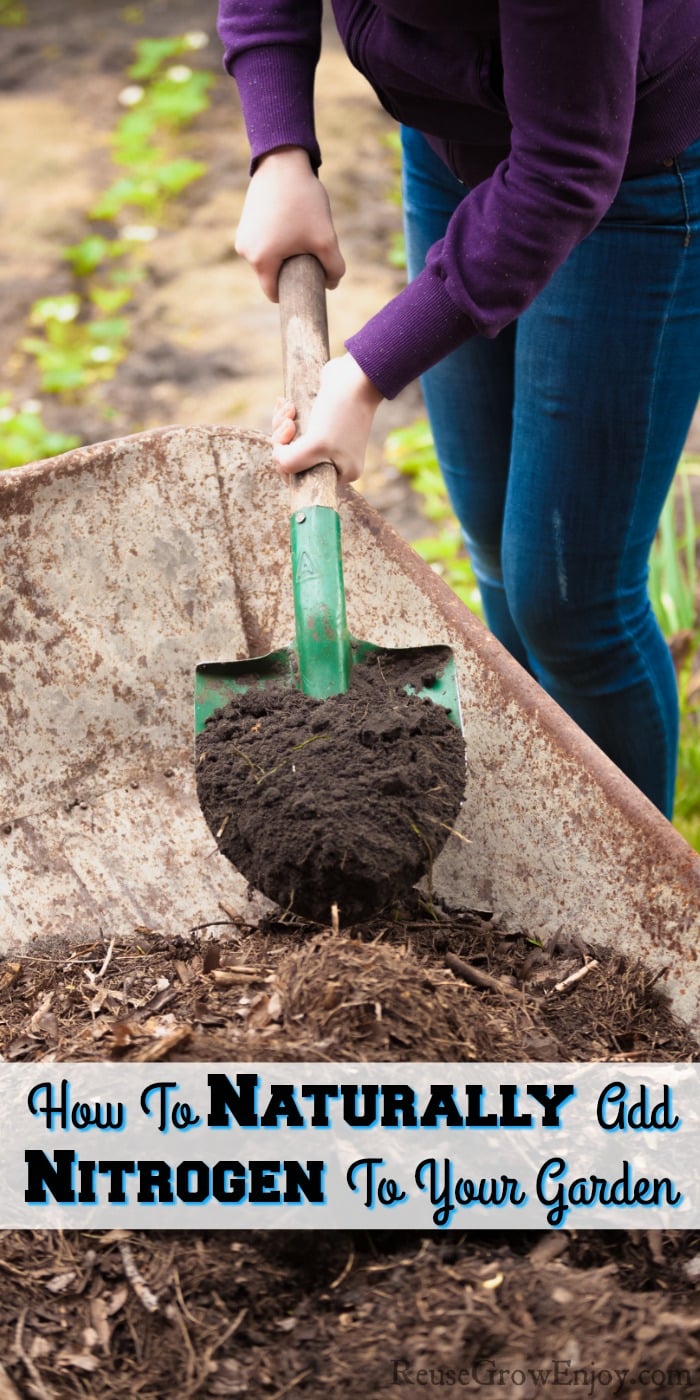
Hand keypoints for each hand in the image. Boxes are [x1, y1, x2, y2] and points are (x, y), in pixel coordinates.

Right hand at [235, 147, 345, 300]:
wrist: (283, 162)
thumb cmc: (303, 202)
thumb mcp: (326, 239)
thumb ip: (334, 268)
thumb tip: (331, 284)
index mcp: (260, 261)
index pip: (274, 293)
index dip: (293, 292)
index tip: (308, 283)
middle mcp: (245, 251)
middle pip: (272, 274)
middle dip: (291, 269)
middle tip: (309, 250)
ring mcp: (242, 235)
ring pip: (268, 257)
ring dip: (284, 252)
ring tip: (299, 231)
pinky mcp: (245, 221)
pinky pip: (263, 241)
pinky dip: (277, 238)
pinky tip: (290, 221)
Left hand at [271, 354, 382, 484]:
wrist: (352, 376)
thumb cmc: (340, 412)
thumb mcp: (315, 445)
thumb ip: (292, 462)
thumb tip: (278, 461)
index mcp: (342, 473)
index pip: (302, 479)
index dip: (287, 463)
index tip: (286, 445)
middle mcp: (337, 459)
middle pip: (294, 460)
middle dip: (282, 441)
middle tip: (288, 423)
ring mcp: (329, 441)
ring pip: (290, 442)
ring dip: (282, 424)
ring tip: (288, 409)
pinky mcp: (320, 422)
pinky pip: (294, 427)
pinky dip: (285, 416)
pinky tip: (285, 403)